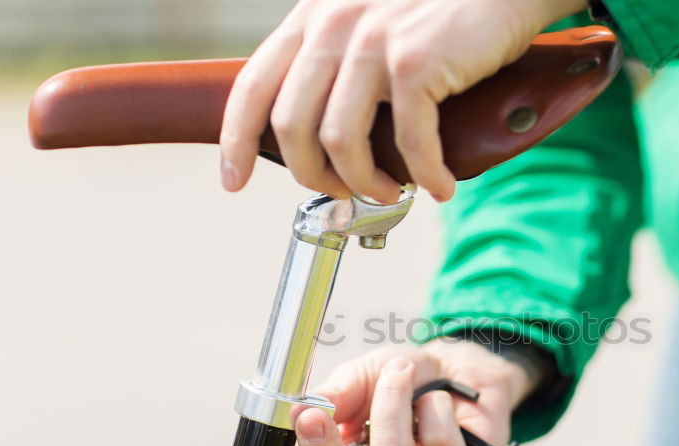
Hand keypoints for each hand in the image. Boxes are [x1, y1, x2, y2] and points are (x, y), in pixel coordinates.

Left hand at [219, 0, 587, 201]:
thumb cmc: (445, 10)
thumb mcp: (372, 21)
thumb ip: (340, 61)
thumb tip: (324, 133)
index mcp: (313, 17)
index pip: (252, 87)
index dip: (236, 142)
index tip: (234, 181)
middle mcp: (333, 24)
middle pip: (292, 128)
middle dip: (315, 178)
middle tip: (346, 195)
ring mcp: (373, 41)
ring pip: (341, 143)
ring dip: (366, 184)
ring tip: (393, 192)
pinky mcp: (415, 61)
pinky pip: (408, 144)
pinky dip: (425, 176)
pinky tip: (439, 186)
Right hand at [283, 340, 539, 445]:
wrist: (463, 368)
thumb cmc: (409, 379)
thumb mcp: (362, 377)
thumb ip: (335, 396)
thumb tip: (302, 411)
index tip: (300, 427)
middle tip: (315, 413)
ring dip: (392, 400)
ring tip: (403, 373)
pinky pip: (437, 442)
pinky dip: (433, 405)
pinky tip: (440, 399)